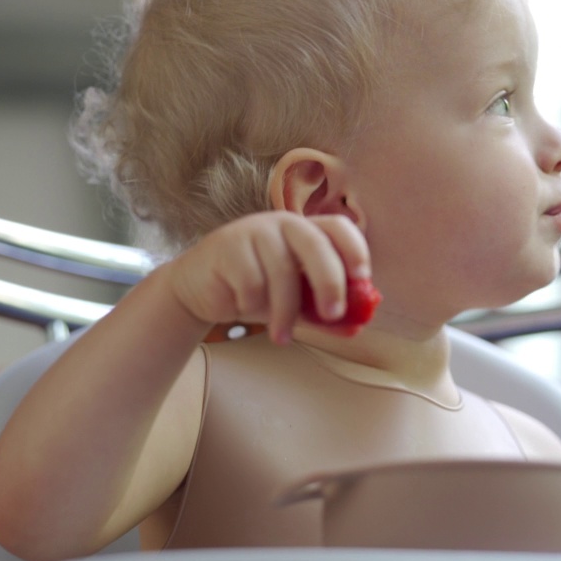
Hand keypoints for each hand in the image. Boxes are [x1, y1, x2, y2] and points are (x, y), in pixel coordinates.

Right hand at [167, 212, 369, 343]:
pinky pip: (251, 281)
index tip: (363, 278)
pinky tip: (243, 308)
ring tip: (281, 336)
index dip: (354, 249)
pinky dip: (252, 304)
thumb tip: (358, 328)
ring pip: (281, 271)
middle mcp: (282, 224)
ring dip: (284, 311)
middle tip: (334, 314)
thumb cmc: (252, 292)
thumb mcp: (292, 305)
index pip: (338, 226)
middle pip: (315, 243)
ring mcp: (253, 231)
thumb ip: (322, 314)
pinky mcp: (226, 245)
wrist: (198, 292)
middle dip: (329, 280)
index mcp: (304, 232)